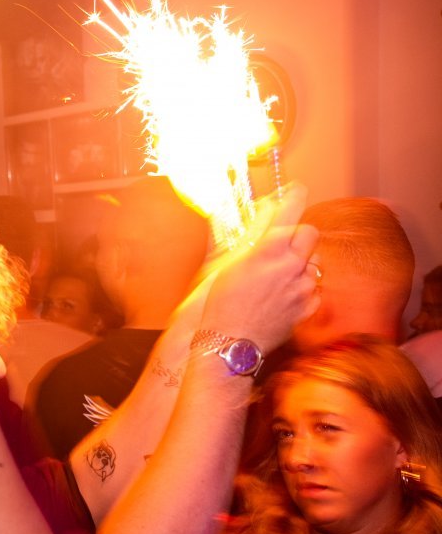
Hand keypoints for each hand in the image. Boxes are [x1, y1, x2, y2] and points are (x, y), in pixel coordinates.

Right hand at [165, 183, 309, 341]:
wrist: (229, 344)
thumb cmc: (219, 303)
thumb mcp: (227, 262)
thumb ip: (249, 233)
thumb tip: (262, 210)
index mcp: (268, 249)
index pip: (290, 209)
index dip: (295, 195)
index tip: (296, 189)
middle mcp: (291, 264)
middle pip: (310, 233)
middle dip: (298, 234)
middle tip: (281, 244)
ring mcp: (303, 287)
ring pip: (315, 261)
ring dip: (302, 262)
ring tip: (279, 276)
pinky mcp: (308, 307)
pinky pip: (315, 287)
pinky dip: (303, 287)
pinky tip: (283, 296)